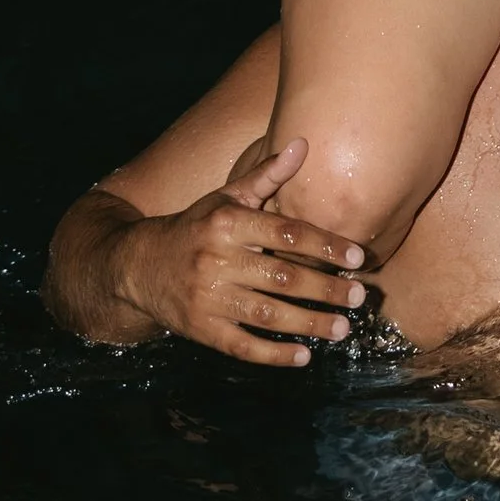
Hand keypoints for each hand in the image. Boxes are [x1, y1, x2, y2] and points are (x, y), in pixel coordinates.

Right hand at [110, 137, 370, 367]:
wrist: (138, 266)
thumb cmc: (196, 227)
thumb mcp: (226, 198)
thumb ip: (266, 176)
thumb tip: (303, 143)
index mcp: (227, 223)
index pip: (285, 233)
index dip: (324, 244)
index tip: (357, 256)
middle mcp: (217, 260)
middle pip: (282, 277)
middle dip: (326, 289)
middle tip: (361, 297)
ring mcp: (208, 298)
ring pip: (267, 314)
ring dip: (308, 324)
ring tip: (343, 328)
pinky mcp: (201, 330)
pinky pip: (242, 346)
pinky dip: (273, 355)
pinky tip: (303, 357)